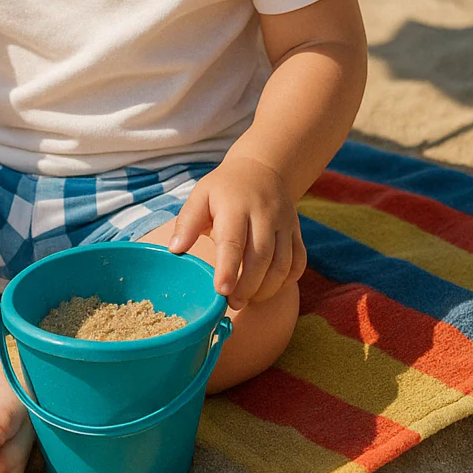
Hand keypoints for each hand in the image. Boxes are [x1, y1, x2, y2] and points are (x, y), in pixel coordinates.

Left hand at [168, 156, 305, 310]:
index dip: (228, 268)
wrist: (261, 168)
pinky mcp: (296, 231)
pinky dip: (287, 281)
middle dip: (247, 286)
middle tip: (231, 303)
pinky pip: (298, 262)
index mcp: (235, 206)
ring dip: (267, 288)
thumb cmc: (224, 188)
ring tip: (247, 299)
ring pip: (282, 264)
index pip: (233, 241)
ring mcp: (284, 223)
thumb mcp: (200, 195)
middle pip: (261, 258)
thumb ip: (187, 222)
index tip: (221, 291)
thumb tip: (174, 249)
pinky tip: (269, 288)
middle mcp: (264, 215)